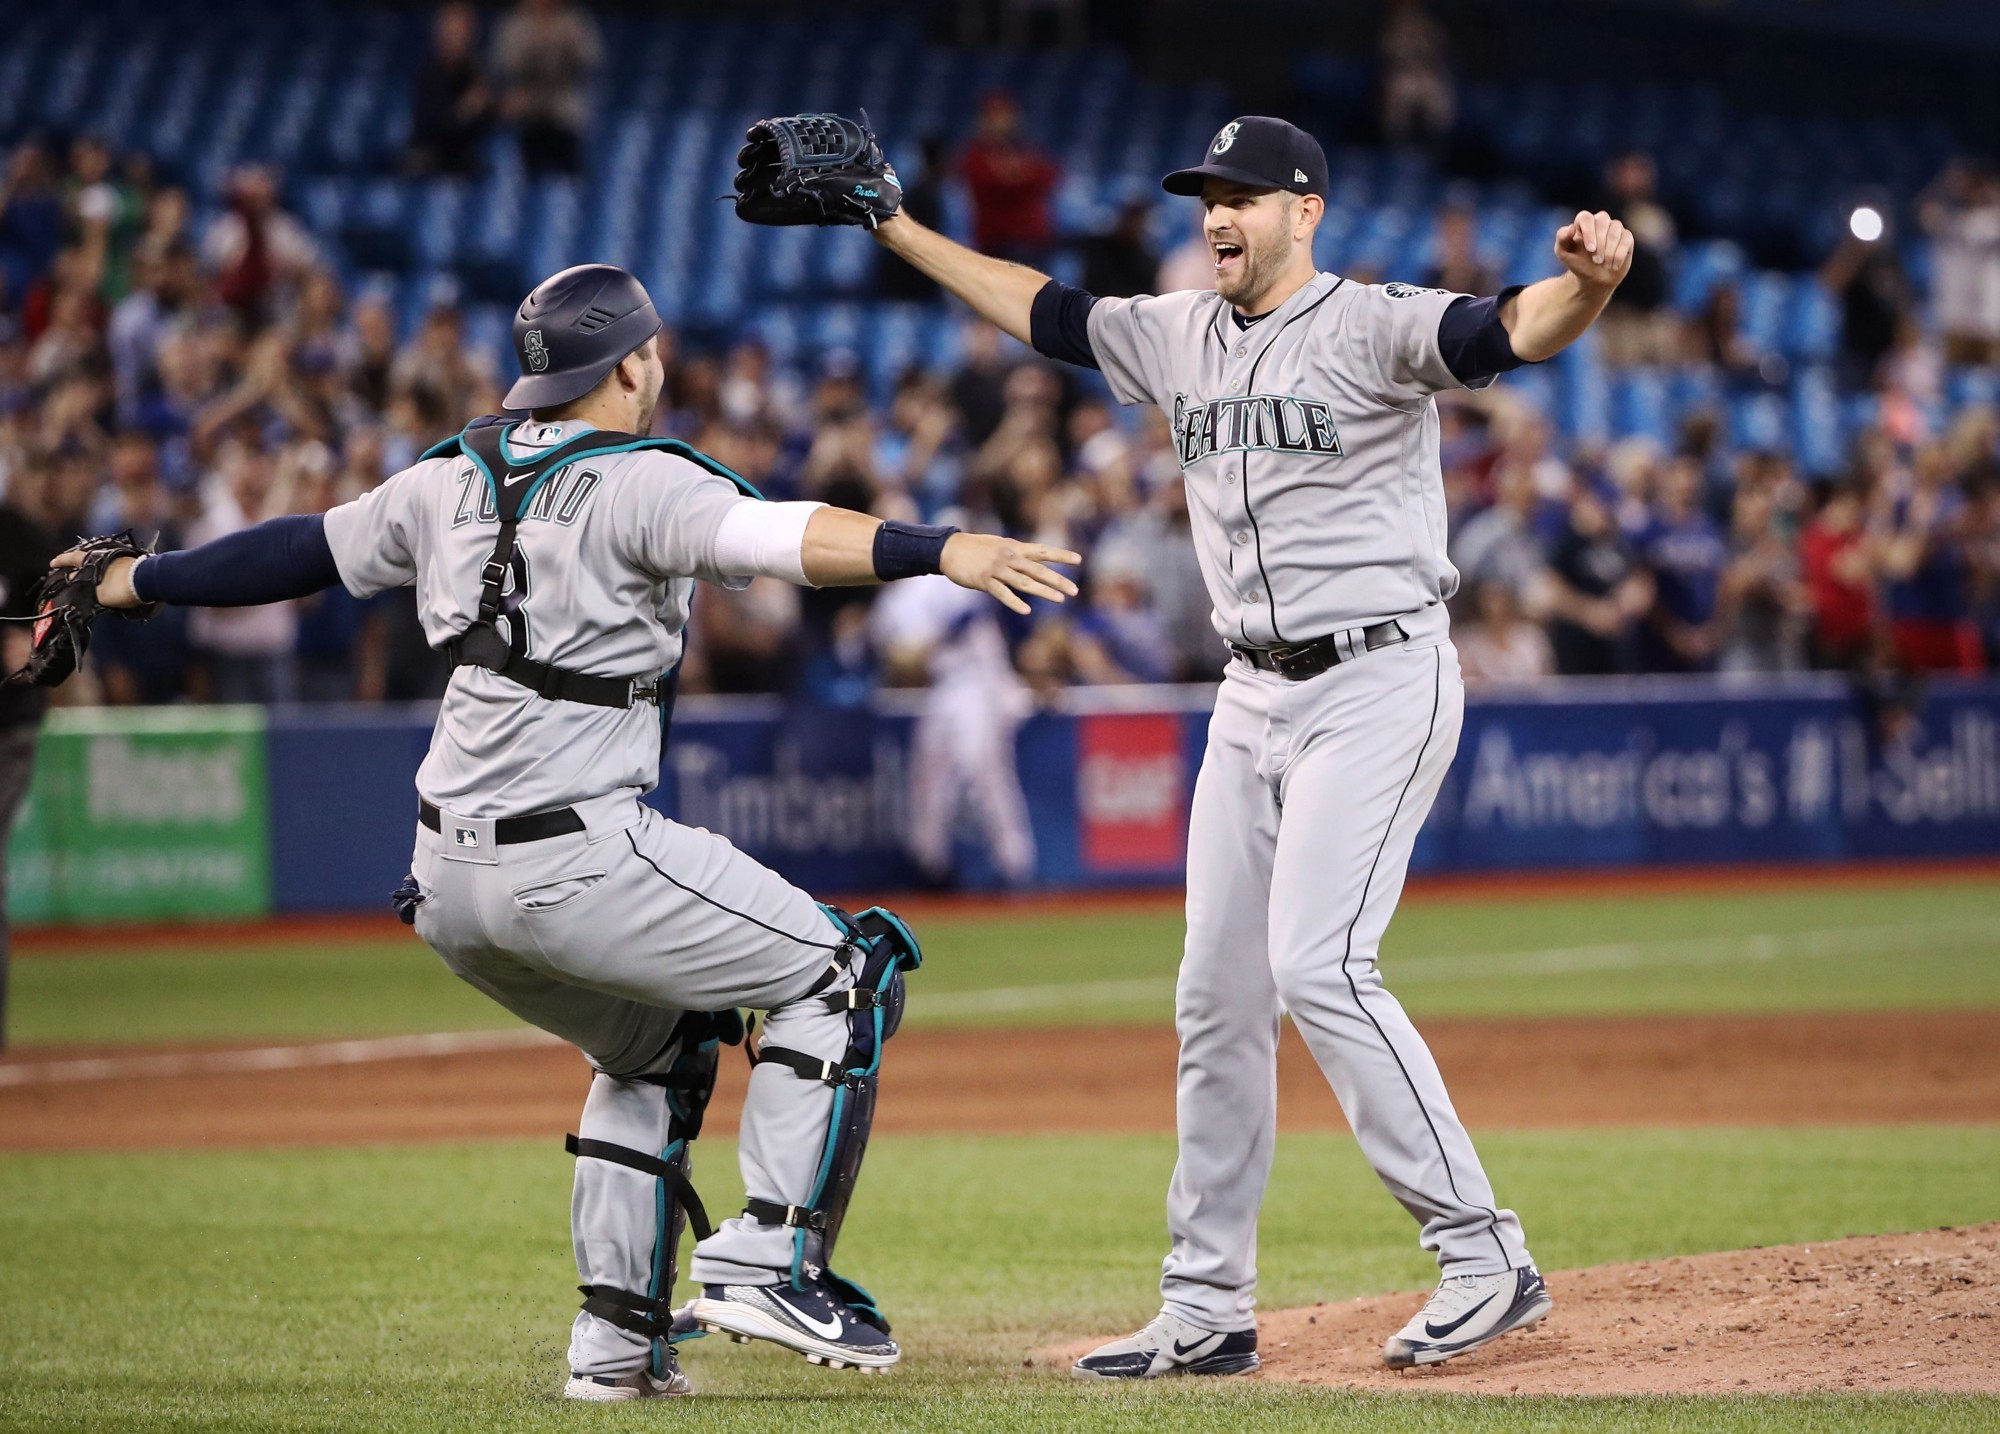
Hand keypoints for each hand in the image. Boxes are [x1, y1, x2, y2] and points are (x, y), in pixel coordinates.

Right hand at [51, 549, 140, 608]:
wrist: (147, 580)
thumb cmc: (118, 587)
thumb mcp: (97, 591)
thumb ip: (84, 587)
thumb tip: (73, 579)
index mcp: (92, 559)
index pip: (72, 558)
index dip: (61, 561)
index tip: (52, 563)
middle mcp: (105, 554)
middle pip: (87, 558)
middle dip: (78, 564)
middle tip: (71, 569)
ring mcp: (119, 558)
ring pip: (101, 562)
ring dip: (94, 569)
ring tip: (90, 576)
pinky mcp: (131, 564)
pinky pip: (113, 567)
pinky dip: (107, 572)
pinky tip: (108, 578)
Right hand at [940, 534, 1079, 614]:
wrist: (949, 549)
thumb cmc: (974, 548)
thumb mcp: (999, 545)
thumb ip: (1016, 553)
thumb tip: (1032, 560)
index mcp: (1014, 547)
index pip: (1042, 551)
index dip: (1060, 555)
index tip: (1078, 560)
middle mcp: (1009, 557)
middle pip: (1038, 570)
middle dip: (1058, 580)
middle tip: (1074, 591)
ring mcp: (997, 569)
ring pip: (1024, 582)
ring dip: (1044, 591)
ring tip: (1060, 600)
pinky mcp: (984, 580)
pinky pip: (1002, 593)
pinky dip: (1014, 602)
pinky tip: (1026, 610)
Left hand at [1554, 210, 1633, 294]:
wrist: (1593, 279)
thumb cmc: (1578, 263)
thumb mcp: (1564, 253)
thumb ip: (1562, 239)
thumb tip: (1571, 228)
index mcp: (1583, 222)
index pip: (1586, 218)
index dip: (1589, 232)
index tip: (1590, 249)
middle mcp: (1600, 221)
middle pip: (1602, 221)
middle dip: (1600, 242)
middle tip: (1596, 260)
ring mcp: (1615, 228)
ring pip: (1615, 230)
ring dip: (1609, 250)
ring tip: (1604, 265)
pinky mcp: (1627, 237)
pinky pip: (1626, 239)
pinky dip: (1619, 254)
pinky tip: (1614, 266)